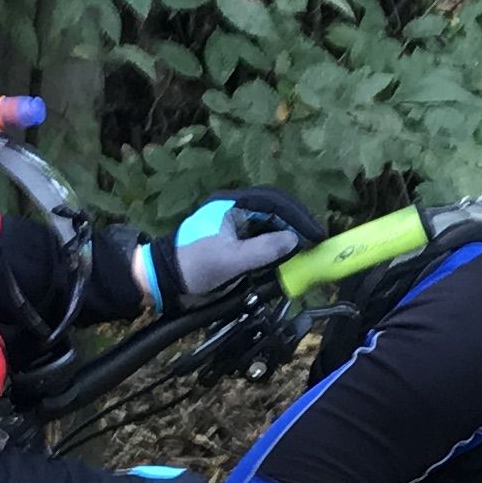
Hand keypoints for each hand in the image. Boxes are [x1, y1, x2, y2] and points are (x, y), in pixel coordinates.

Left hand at [137, 188, 320, 309]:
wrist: (165, 280)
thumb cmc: (193, 266)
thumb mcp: (230, 260)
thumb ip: (263, 250)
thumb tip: (294, 240)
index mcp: (232, 205)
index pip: (274, 202)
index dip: (298, 217)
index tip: (316, 235)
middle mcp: (236, 209)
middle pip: (276, 208)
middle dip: (297, 224)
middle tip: (316, 242)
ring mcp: (236, 224)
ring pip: (271, 222)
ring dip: (289, 234)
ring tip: (307, 250)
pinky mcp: (235, 239)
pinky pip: (263, 237)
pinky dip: (278, 246)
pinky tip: (288, 257)